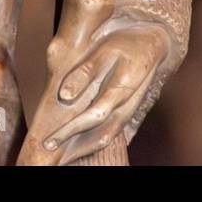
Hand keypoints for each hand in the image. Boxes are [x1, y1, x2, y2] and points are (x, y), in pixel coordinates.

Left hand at [38, 23, 168, 165]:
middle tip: (50, 159)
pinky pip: (110, 134)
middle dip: (74, 151)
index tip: (49, 141)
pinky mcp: (126, 112)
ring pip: (106, 138)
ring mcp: (128, 112)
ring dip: (82, 150)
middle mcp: (126, 107)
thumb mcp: (104, 51)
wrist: (153, 43)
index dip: (70, 131)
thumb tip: (64, 96)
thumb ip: (84, 72)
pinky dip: (92, 143)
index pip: (93, 118)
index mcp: (121, 90)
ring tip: (60, 158)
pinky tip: (76, 146)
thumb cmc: (125, 44)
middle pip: (100, 138)